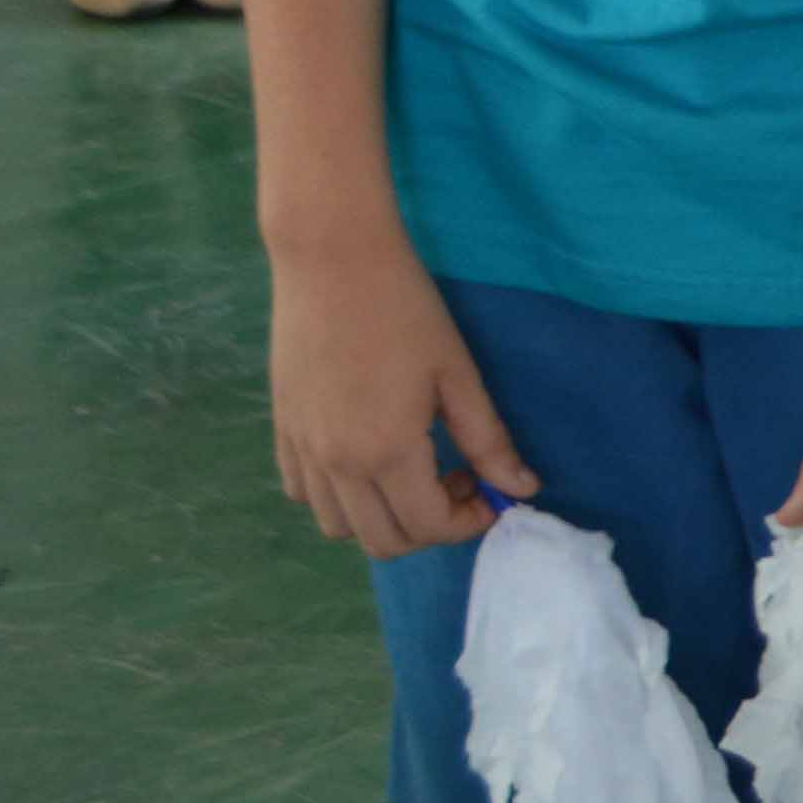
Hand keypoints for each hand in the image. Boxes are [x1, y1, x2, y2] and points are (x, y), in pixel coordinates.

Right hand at [268, 233, 532, 554]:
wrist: (331, 260)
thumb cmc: (406, 310)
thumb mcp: (458, 376)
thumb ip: (488, 441)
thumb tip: (522, 490)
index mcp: (385, 452)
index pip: (428, 527)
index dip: (468, 522)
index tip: (490, 493)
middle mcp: (335, 465)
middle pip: (382, 541)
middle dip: (430, 527)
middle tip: (459, 478)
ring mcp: (301, 451)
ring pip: (338, 526)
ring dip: (383, 516)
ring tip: (415, 467)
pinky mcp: (281, 431)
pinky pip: (304, 493)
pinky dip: (340, 496)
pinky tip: (369, 455)